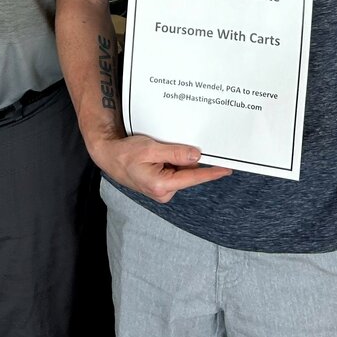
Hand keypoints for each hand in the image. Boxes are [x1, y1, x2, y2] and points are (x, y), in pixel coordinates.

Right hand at [87, 131, 231, 202]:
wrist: (108, 156)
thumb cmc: (125, 153)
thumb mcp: (151, 148)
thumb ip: (175, 153)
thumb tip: (197, 156)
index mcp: (161, 185)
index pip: (193, 178)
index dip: (211, 172)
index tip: (227, 169)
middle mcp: (164, 192)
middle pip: (188, 174)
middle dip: (192, 160)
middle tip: (189, 144)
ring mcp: (162, 190)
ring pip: (181, 172)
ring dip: (180, 160)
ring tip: (163, 147)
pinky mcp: (160, 185)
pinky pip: (174, 172)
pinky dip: (174, 162)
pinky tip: (163, 152)